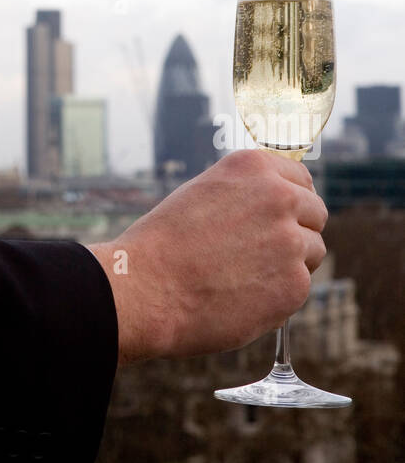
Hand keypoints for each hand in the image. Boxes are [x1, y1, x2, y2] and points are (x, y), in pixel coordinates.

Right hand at [87, 148, 326, 365]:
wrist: (146, 287)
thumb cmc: (165, 243)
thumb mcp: (204, 193)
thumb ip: (245, 194)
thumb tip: (276, 208)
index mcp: (254, 167)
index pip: (301, 178)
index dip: (292, 200)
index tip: (282, 216)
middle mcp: (279, 196)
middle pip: (315, 213)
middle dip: (297, 231)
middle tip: (264, 252)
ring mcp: (290, 241)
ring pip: (313, 251)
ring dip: (290, 263)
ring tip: (246, 275)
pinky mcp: (294, 284)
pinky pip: (299, 286)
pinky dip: (278, 294)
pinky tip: (243, 295)